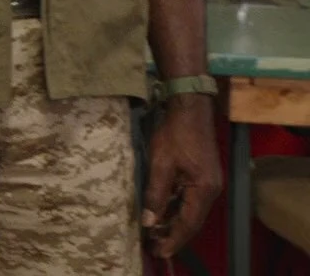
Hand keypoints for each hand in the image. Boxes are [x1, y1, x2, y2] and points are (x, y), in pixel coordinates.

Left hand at [142, 96, 221, 258]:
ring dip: (173, 221)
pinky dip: (175, 207)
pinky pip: (188, 198)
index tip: (159, 252)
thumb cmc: (175, 133)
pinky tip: (160, 213)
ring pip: (189, 210)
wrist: (189, 108)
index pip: (189, 224)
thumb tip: (149, 221)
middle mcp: (211, 190)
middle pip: (191, 220)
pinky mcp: (202, 176)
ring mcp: (208, 183)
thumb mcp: (160, 164)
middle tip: (153, 247)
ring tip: (154, 234)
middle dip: (173, 234)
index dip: (173, 239)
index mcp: (204, 190)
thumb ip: (156, 194)